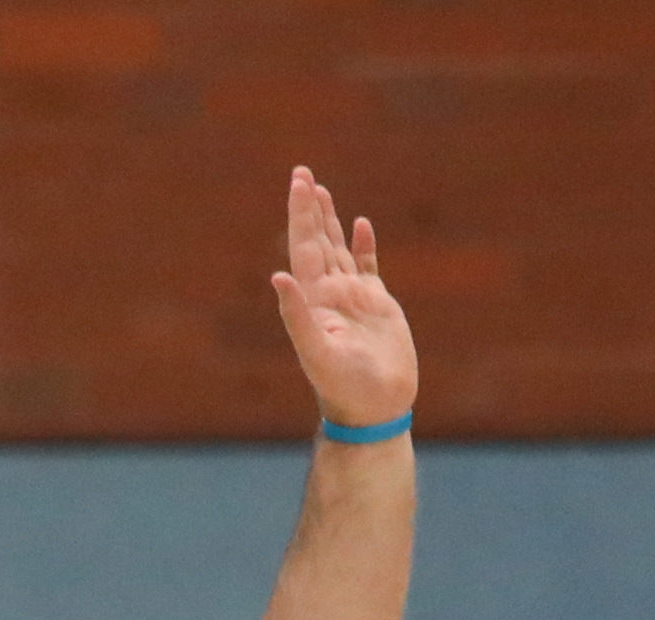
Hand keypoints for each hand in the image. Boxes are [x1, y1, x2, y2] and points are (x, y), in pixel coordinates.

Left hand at [267, 165, 415, 427]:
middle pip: (317, 241)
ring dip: (330, 222)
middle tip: (303, 173)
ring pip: (338, 250)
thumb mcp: (317, 352)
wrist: (374, 411)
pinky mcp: (377, 307)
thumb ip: (296, 316)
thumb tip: (277, 277)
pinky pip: (368, 267)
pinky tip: (361, 225)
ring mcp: (353, 299)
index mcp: (314, 299)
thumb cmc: (344, 388)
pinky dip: (364, 245)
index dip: (300, 214)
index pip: (304, 247)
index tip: (300, 182)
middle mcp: (330, 295)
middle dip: (310, 208)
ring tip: (322, 191)